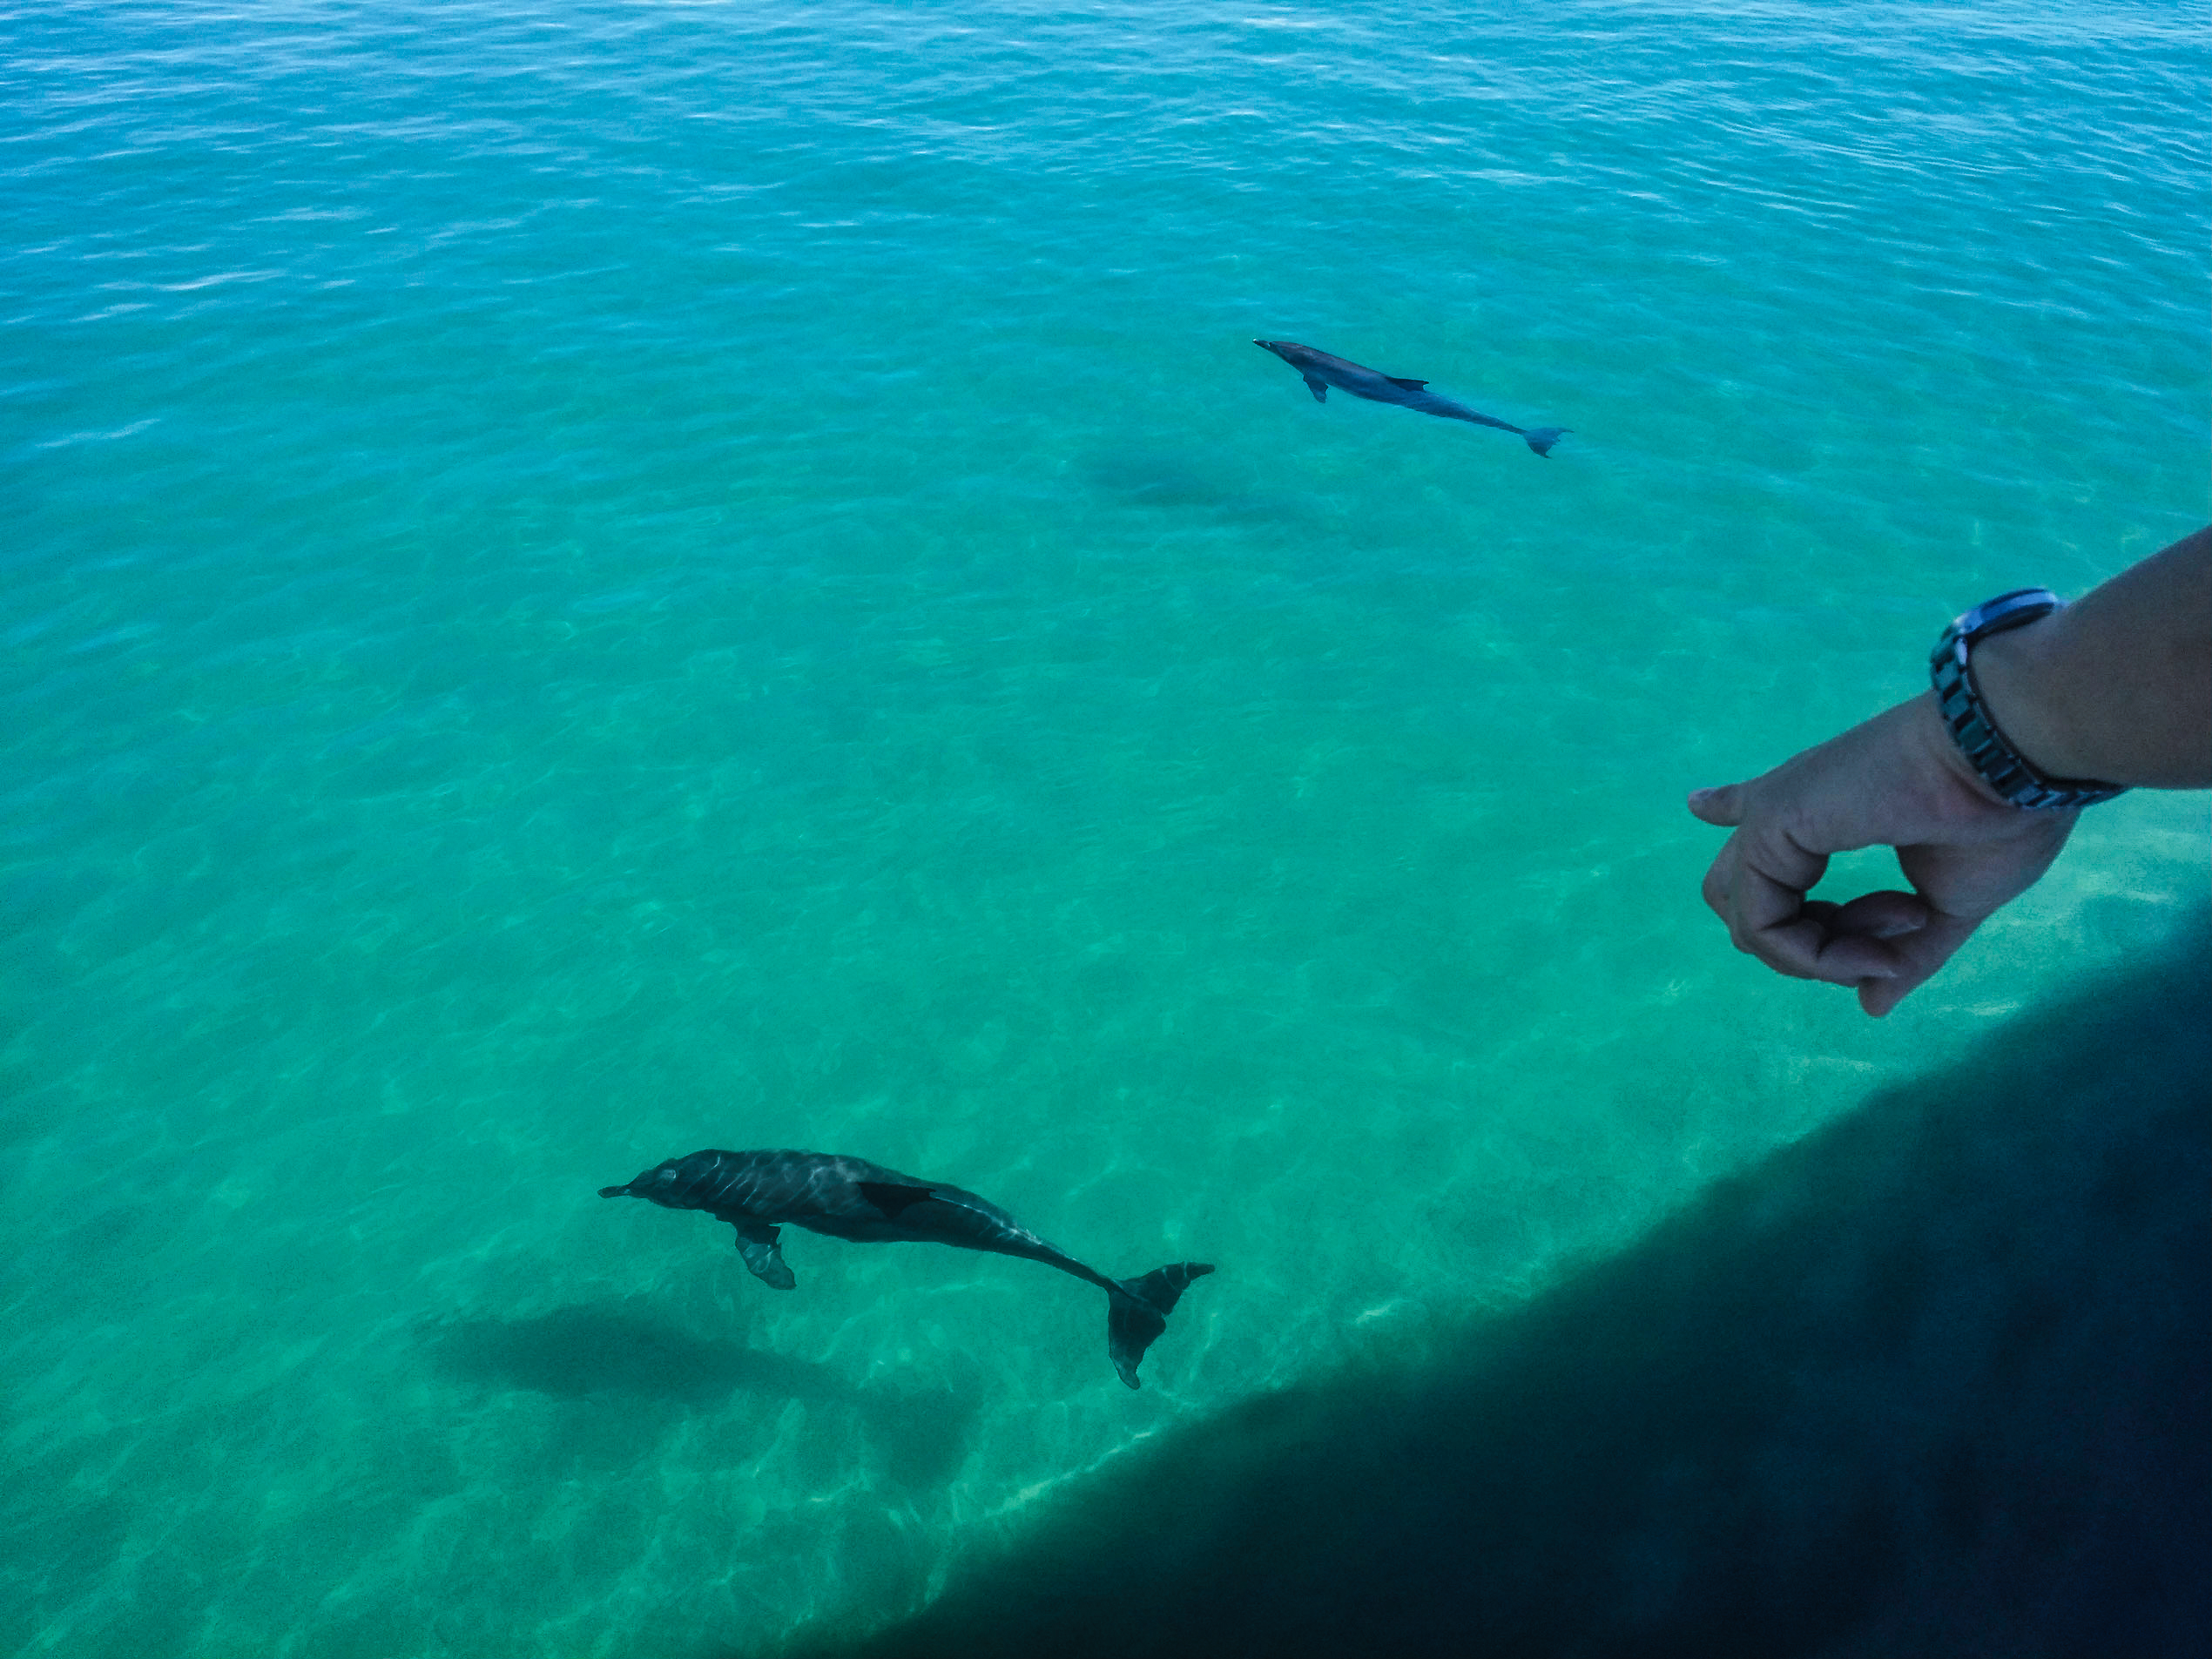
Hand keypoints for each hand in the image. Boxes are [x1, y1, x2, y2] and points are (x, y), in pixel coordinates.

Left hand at [1687, 692, 2077, 1015]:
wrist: (2012, 766)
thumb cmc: (1997, 817)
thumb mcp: (1949, 905)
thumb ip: (1905, 952)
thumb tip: (1872, 1005)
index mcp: (1828, 809)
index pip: (1756, 815)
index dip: (1727, 810)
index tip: (1700, 804)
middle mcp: (1791, 807)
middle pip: (1740, 896)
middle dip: (1809, 946)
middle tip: (1892, 945)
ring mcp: (1773, 814)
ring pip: (1752, 926)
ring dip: (1825, 960)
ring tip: (1900, 939)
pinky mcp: (1768, 823)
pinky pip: (1763, 927)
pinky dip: (1818, 958)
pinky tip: (1882, 951)